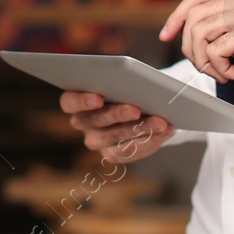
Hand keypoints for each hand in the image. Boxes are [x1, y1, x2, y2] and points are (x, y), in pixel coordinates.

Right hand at [58, 91, 174, 163]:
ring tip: (160, 122)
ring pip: (114, 139)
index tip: (98, 97)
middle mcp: (82, 123)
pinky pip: (129, 152)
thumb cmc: (126, 85)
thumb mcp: (122, 78)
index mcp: (75, 100)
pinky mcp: (111, 154)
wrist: (141, 103)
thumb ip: (121, 80)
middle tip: (136, 109)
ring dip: (139, 130)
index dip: (82, 101)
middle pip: (96, 121)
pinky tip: (164, 131)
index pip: (69, 102)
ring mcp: (96, 141)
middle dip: (118, 115)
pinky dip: (149, 141)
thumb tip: (137, 83)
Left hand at [160, 0, 233, 101]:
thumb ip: (217, 24)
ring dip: (206, 61)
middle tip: (206, 67)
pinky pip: (215, 51)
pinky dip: (221, 69)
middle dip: (191, 47)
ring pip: (200, 33)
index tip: (166, 35)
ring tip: (223, 73)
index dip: (177, 16)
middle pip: (194, 16)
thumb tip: (180, 30)